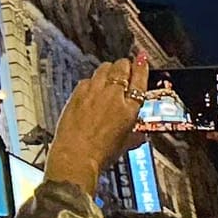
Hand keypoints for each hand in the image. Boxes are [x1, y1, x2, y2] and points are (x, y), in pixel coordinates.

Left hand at [45, 55, 149, 193]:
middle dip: (124, 65)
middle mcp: (113, 97)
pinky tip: (90, 88)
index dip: (141, 67)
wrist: (76, 156)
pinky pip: (87, 80)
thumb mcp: (124, 145)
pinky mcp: (77, 94)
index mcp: (129, 109)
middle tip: (125, 67)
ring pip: (104, 68)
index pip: (139, 80)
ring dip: (109, 69)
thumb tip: (139, 137)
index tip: (141, 60)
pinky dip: (91, 82)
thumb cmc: (99, 154)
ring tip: (109, 73)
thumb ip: (134, 136)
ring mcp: (94, 93)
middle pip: (122, 68)